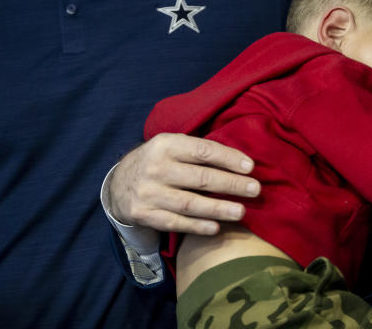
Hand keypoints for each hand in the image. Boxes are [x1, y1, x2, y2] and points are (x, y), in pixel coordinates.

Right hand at [106, 133, 261, 235]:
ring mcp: (148, 192)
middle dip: (231, 184)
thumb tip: (239, 161)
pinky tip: (216, 227)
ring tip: (241, 211)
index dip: (228, 158)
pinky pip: (175, 223)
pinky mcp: (143, 214)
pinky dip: (197, 226)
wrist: (117, 183)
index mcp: (166, 144)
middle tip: (255, 190)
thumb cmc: (158, 161)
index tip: (250, 167)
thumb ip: (198, 151)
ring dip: (218, 208)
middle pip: (200, 178)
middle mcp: (156, 167)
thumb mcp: (172, 146)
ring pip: (189, 203)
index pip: (203, 150)